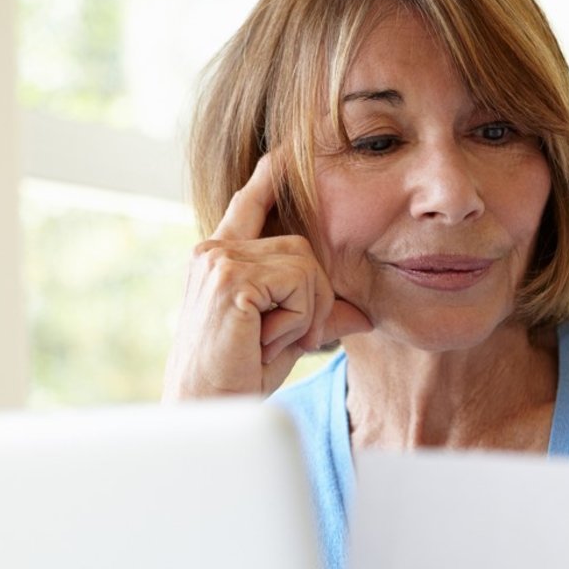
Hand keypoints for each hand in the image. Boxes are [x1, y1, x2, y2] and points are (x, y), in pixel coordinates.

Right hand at [163, 153, 372, 399]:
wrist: (205, 412)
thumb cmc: (237, 378)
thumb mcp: (284, 339)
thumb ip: (314, 314)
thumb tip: (364, 313)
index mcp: (218, 258)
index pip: (249, 206)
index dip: (268, 180)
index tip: (282, 156)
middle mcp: (214, 251)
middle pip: (302, 247)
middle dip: (311, 298)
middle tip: (281, 339)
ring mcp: (220, 261)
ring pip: (305, 266)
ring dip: (304, 313)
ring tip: (268, 341)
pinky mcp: (231, 279)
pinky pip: (300, 284)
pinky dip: (296, 321)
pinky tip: (263, 342)